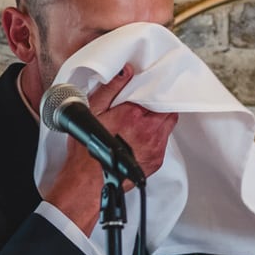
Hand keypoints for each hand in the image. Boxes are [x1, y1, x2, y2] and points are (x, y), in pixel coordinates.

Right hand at [40, 69, 178, 231]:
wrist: (87, 183)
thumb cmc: (86, 151)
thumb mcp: (92, 111)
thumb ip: (111, 88)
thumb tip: (126, 71)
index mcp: (133, 116)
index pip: (156, 94)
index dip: (153, 90)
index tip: (148, 88)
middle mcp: (148, 131)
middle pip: (167, 109)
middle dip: (158, 105)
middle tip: (146, 105)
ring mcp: (155, 148)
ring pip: (168, 126)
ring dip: (159, 121)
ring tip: (142, 122)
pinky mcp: (156, 161)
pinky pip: (164, 143)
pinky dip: (156, 137)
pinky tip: (141, 138)